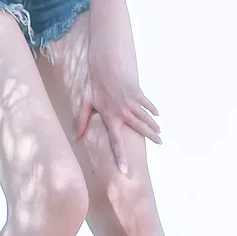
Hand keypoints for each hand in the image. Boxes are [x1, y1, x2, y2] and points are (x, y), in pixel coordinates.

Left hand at [75, 61, 160, 175]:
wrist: (105, 64)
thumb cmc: (93, 84)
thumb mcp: (85, 102)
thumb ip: (81, 121)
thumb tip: (76, 138)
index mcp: (110, 117)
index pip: (116, 142)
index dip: (120, 157)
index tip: (125, 171)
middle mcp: (123, 113)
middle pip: (140, 129)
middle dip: (151, 137)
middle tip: (160, 144)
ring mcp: (132, 103)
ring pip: (146, 118)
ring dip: (154, 126)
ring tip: (160, 133)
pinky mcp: (138, 93)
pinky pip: (148, 105)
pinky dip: (153, 110)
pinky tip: (156, 115)